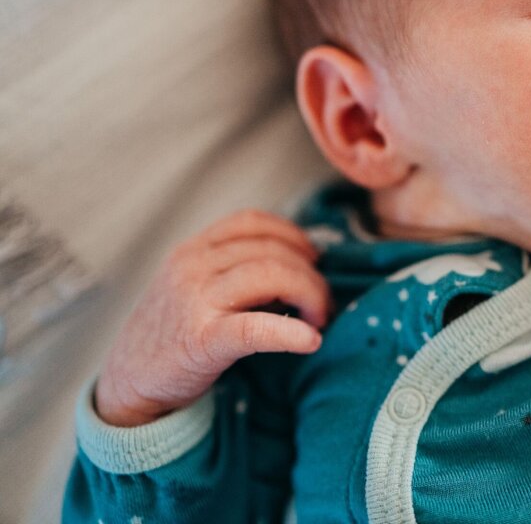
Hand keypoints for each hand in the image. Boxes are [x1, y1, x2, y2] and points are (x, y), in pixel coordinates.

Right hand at [94, 209, 331, 426]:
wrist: (127, 387)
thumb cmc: (171, 337)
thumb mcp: (192, 288)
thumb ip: (232, 271)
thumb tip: (299, 267)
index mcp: (192, 251)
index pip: (251, 222)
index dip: (292, 235)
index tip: (312, 258)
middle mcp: (191, 267)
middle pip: (270, 250)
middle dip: (309, 273)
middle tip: (323, 302)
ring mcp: (195, 301)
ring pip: (270, 275)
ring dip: (309, 293)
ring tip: (319, 318)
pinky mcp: (202, 341)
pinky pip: (256, 326)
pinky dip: (290, 332)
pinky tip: (311, 340)